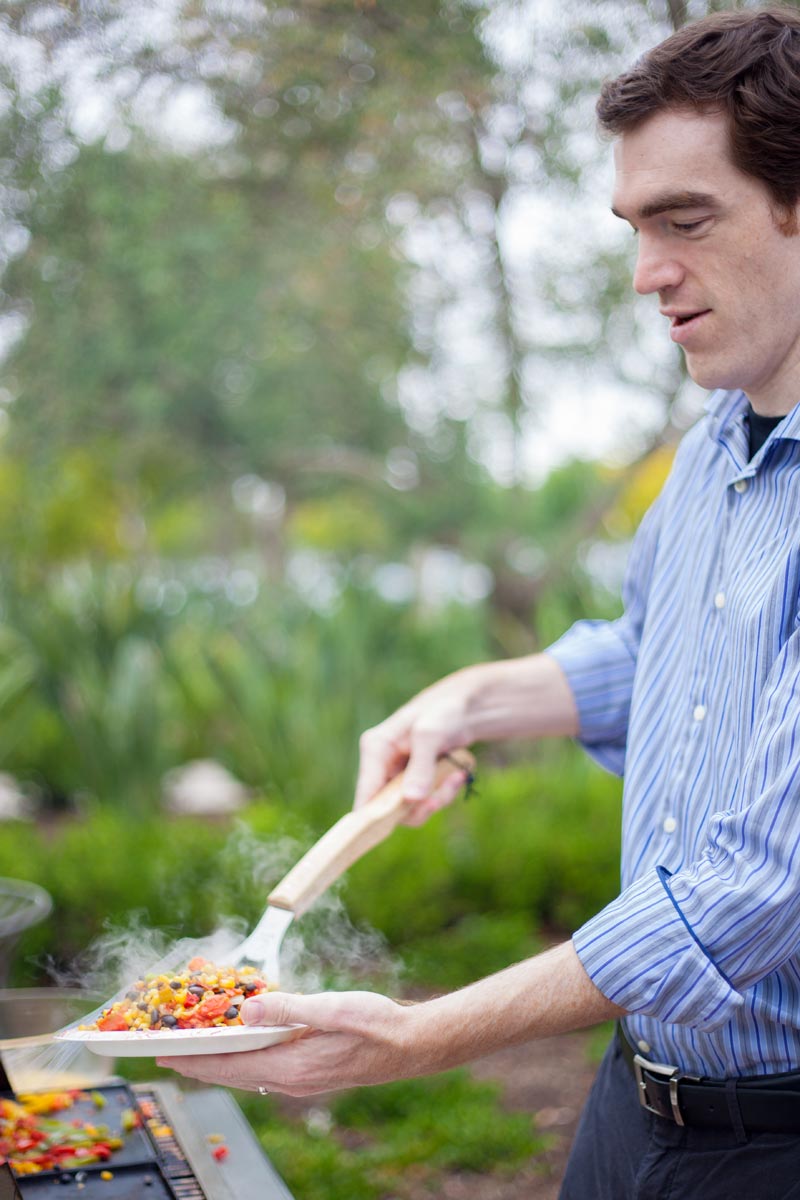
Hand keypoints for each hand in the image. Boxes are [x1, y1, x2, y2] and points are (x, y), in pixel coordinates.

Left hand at [157, 990, 420, 1096]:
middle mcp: (289, 1080)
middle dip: (196, 1060)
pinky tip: (240, 1041)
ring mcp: (299, 1079)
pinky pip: (263, 1066)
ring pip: (245, 1070)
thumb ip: (289, 1008)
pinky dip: (243, 1053)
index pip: (227, 1066)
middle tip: (164, 1048)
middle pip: (230, 1072)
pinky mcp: (308, 1071)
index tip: (161, 1053)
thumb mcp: (334, 1008)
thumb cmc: (377, 1024)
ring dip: (218, 1056)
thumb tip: (247, 1009)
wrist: (412, 1045)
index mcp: (290, 1067)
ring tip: (193, 1043)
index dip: (191, 1059)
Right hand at [355, 671, 476, 825]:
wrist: (467, 707)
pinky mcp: (416, 781)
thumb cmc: (443, 712)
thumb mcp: (431, 734)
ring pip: (411, 809)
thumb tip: (411, 799)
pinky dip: (444, 792)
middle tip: (437, 799)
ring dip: (436, 798)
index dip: (373, 817)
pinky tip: (458, 774)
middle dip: (418, 807)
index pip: (366, 795)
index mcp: (375, 749)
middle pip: (388, 809)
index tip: (393, 826)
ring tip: (456, 777)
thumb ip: (421, 766)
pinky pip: (426, 802)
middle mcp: (383, 765)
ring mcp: (399, 775)